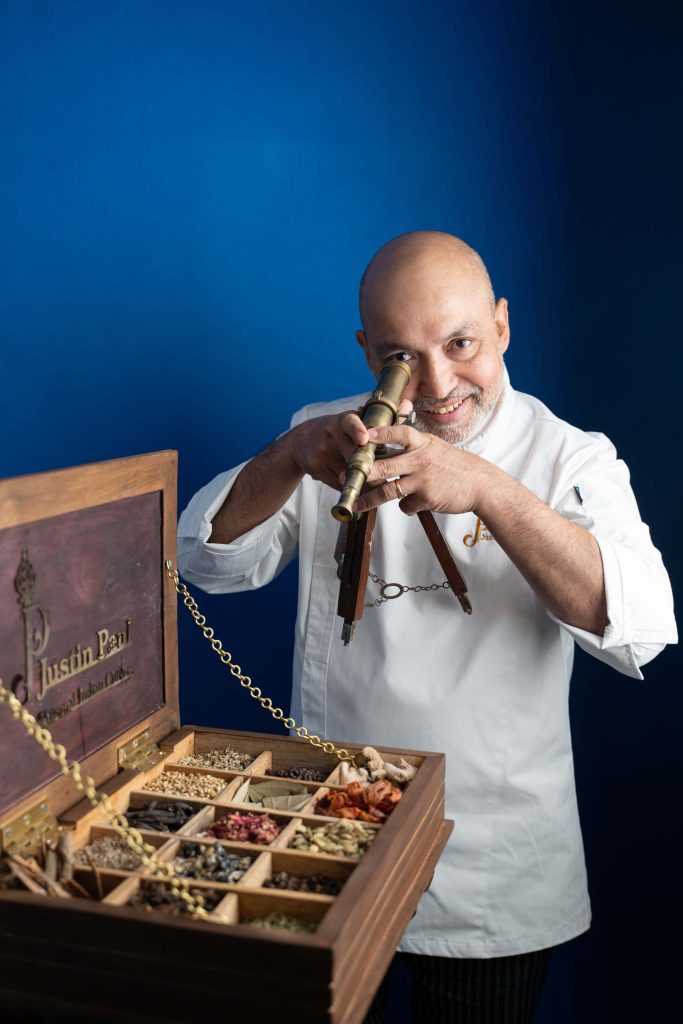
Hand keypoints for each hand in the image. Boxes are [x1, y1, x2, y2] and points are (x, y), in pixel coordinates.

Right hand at [288, 399, 414, 490]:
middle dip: (374, 467)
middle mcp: (331, 434)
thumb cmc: (337, 431)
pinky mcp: (316, 468)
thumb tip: (408, 403)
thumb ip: (383, 416)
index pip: (350, 422)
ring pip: (349, 472)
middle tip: (391, 475)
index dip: (358, 430)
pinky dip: (351, 488)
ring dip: (366, 482)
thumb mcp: (354, 420)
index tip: (363, 438)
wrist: (300, 441)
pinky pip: (339, 483)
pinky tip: (360, 491)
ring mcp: (322, 452)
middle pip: (355, 455)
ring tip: (379, 487)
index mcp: (344, 420)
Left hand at [353, 423, 496, 515]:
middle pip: (385, 465)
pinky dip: (405, 506)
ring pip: (388, 491)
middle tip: (345, 476)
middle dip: (363, 472)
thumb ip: (413, 443)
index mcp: (423, 443)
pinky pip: (405, 505)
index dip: (381, 433)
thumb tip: (385, 438)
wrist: (480, 485)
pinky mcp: (427, 499)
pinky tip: (413, 503)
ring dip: (370, 500)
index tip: (364, 435)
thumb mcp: (435, 446)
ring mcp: (423, 480)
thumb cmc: (453, 464)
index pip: (400, 433)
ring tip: (356, 505)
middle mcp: (421, 460)